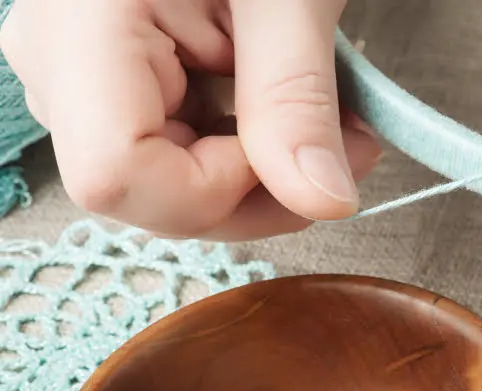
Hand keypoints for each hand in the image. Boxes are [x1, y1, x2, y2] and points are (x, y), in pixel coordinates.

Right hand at [0, 0, 381, 240]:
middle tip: (350, 149)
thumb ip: (296, 97)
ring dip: (265, 177)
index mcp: (85, 27)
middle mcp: (62, 64)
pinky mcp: (119, 86)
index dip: (214, 190)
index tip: (292, 153)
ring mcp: (85, 80)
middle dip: (262, 195)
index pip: (118, 176)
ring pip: (170, 189)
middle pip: (150, 198)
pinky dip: (250, 153)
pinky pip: (179, 156)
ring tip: (335, 124)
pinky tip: (294, 117)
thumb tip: (325, 202)